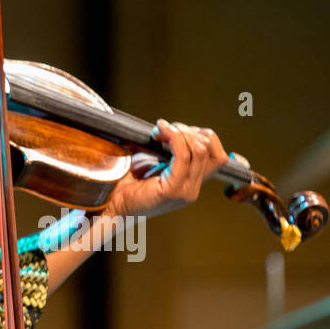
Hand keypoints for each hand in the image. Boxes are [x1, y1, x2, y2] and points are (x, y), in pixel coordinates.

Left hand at [103, 118, 228, 220]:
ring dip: (180, 133)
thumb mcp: (152, 159)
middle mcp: (193, 187)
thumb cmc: (126, 180)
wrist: (111, 202)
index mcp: (191, 181)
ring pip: (199, 150)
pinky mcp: (172, 190)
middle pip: (209, 149)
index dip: (202, 136)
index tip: (177, 130)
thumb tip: (171, 126)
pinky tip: (160, 132)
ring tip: (160, 130)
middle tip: (163, 129)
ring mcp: (185, 190)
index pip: (218, 155)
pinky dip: (173, 139)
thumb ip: (169, 147)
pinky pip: (182, 157)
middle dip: (188, 130)